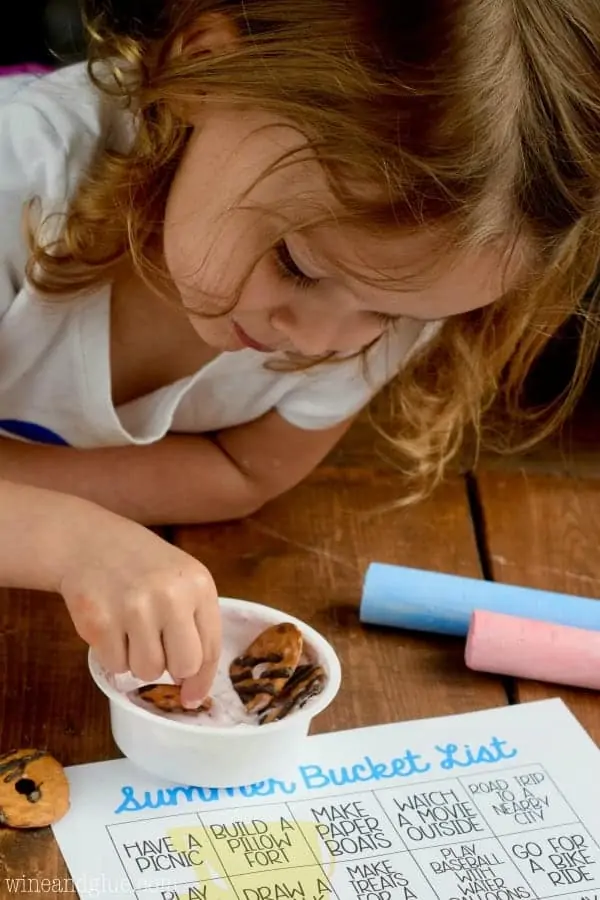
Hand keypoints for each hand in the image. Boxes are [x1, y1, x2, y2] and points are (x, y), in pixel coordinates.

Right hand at [59, 512, 220, 707]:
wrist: (90, 543)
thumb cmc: (143, 568)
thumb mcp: (181, 582)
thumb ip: (194, 627)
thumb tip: (192, 691)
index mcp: (199, 585)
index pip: (211, 648)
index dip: (202, 680)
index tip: (192, 698)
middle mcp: (171, 595)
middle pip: (183, 666)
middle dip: (170, 668)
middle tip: (156, 647)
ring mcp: (134, 607)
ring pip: (147, 671)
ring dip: (138, 660)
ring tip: (130, 629)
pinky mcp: (100, 620)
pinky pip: (116, 665)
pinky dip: (112, 654)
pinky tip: (111, 625)